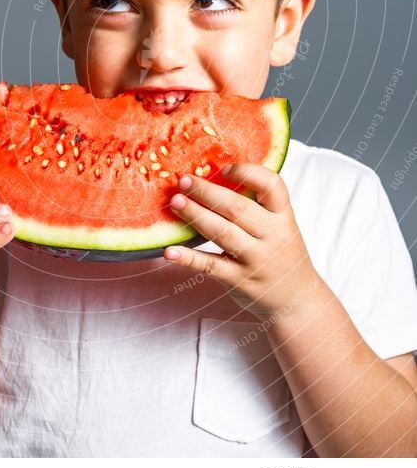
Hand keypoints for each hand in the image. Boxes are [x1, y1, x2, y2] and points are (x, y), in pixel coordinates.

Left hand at [163, 162, 321, 319]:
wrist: (296, 300)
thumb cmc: (282, 254)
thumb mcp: (281, 226)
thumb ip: (258, 204)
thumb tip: (216, 174)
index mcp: (283, 217)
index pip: (273, 186)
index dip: (248, 172)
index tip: (224, 167)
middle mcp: (273, 236)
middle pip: (238, 208)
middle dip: (207, 192)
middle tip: (184, 180)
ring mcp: (256, 260)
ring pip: (222, 233)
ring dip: (195, 216)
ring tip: (175, 202)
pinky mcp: (240, 281)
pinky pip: (211, 266)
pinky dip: (188, 258)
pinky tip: (170, 251)